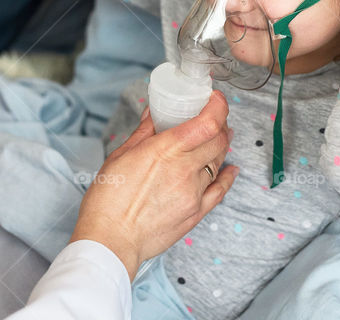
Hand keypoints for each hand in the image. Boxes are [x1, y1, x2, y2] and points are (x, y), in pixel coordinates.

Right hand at [69, 91, 238, 281]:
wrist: (111, 240)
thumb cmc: (109, 199)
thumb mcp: (120, 156)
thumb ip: (144, 132)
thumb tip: (154, 113)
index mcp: (165, 151)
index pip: (208, 122)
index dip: (218, 106)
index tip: (215, 98)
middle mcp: (185, 169)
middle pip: (219, 139)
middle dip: (220, 123)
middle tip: (213, 117)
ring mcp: (194, 193)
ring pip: (219, 162)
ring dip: (221, 146)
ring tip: (216, 138)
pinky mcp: (196, 213)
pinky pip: (220, 190)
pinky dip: (228, 176)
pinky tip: (230, 169)